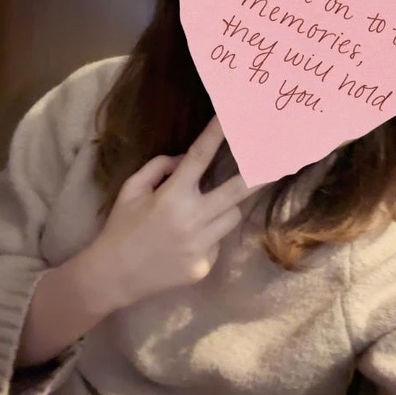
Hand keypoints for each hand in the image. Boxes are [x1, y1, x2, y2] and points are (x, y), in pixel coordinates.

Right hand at [88, 117, 258, 309]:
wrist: (113, 276)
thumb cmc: (121, 228)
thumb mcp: (131, 190)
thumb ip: (158, 167)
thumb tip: (182, 159)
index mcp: (172, 196)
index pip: (199, 157)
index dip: (217, 134)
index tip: (233, 118)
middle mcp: (192, 219)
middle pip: (237, 191)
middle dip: (261, 175)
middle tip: (282, 163)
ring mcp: (201, 245)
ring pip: (232, 216)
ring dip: (225, 208)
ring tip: (200, 213)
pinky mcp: (204, 265)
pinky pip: (218, 241)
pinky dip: (209, 236)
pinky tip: (185, 243)